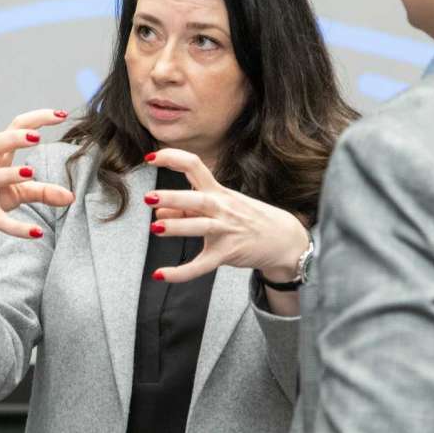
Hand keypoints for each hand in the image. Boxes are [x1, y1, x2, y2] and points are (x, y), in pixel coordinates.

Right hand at [0, 109, 75, 246]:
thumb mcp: (17, 192)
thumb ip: (43, 191)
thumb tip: (72, 197)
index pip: (15, 128)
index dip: (37, 119)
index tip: (61, 114)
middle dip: (14, 138)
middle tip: (37, 137)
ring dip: (9, 174)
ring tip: (31, 172)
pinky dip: (16, 227)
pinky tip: (37, 232)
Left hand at [145, 149, 309, 284]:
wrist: (284, 239)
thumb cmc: (248, 219)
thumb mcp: (221, 207)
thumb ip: (188, 208)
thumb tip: (159, 212)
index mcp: (219, 191)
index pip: (194, 166)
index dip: (172, 158)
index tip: (150, 158)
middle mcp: (222, 207)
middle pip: (197, 198)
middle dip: (173, 197)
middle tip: (149, 197)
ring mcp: (226, 230)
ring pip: (200, 226)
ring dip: (177, 226)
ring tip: (155, 228)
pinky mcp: (227, 253)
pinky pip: (202, 264)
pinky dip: (181, 272)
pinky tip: (161, 274)